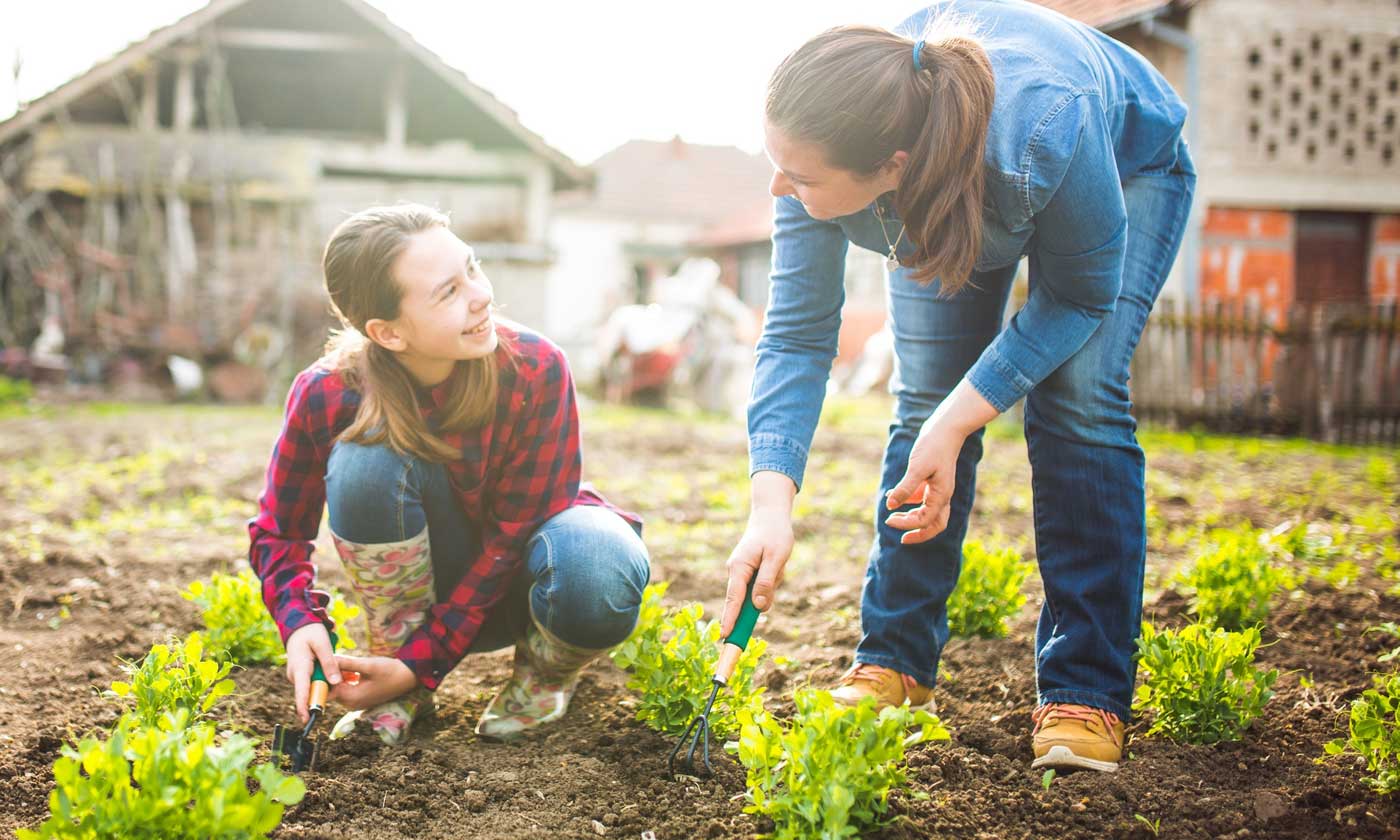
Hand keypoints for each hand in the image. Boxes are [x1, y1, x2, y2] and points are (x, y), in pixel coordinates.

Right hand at [284, 623, 342, 724]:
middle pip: (311, 692)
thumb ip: (329, 663)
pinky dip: (325, 681)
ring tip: (345, 675)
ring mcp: (298, 677)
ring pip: (314, 688)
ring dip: (328, 686)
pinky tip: (336, 674)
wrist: (299, 627)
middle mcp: (296, 676)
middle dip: (326, 693)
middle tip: (346, 682)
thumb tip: (335, 682)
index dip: (304, 706)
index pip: (301, 691)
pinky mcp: (303, 676)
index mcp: (300, 668)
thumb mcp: (323, 644)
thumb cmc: (311, 633)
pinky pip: (315, 683)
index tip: (307, 719)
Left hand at [328, 654, 418, 710]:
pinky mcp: (361, 699)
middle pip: (332, 691)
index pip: (328, 690)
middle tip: (327, 660)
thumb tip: (329, 659)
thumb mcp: (368, 665)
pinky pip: (347, 690)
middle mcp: (352, 704)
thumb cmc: (390, 671)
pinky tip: (350, 669)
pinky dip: (345, 680)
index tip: (319, 664)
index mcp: (352, 698)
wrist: (408, 677)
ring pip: (339, 689)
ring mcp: (357, 703)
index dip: (322, 678)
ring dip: (338, 677)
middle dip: (329, 676)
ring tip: (339, 662)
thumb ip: (347, 663)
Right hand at [721, 472, 795, 635]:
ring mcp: (742, 573)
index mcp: (739, 567)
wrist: (771, 515)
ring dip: (772, 583)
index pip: (733, 599)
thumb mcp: (776, 558)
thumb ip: (766, 583)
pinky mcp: (749, 573)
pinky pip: (761, 586)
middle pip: (746, 600)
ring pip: (758, 593)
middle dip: (763, 595)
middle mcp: (736, 572)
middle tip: (775, 573)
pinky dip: (772, 579)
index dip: (730, 619)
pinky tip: (777, 564)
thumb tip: (758, 606)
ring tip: (779, 563)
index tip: (725, 636)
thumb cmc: (775, 534)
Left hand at [884, 379, 999, 544]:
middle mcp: (942, 495)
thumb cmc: (933, 445)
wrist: (945, 427)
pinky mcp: (932, 479)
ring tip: (892, 517)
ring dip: (911, 518)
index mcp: (941, 495)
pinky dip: (908, 500)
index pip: (925, 520)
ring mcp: (938, 488)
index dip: (907, 524)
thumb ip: (905, 488)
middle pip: (934, 524)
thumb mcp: (917, 467)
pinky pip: (922, 498)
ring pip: (928, 513)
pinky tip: (891, 496)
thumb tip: (890, 506)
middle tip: (896, 532)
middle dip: (917, 532)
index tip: (888, 519)